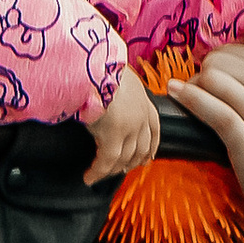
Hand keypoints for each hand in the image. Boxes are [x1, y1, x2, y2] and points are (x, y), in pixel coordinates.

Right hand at [81, 65, 162, 183]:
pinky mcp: (112, 137)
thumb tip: (105, 89)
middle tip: (123, 169)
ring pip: (124, 158)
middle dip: (133, 161)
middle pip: (141, 148)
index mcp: (143, 100)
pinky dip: (97, 172)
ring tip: (100, 174)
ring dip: (112, 169)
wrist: (92, 65)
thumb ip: (117, 87)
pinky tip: (89, 177)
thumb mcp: (116, 74)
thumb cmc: (98, 65)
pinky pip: (105, 162)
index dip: (152, 145)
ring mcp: (129, 128)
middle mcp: (140, 116)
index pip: (154, 128)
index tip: (148, 156)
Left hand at [170, 29, 243, 242]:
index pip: (237, 50)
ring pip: (213, 80)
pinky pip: (212, 111)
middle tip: (201, 91)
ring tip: (191, 99)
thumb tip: (227, 62)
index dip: (218, 63)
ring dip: (194, 87)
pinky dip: (190, 100)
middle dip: (203, 74)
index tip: (212, 78)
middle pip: (220, 61)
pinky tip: (178, 96)